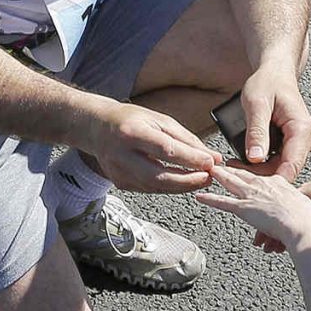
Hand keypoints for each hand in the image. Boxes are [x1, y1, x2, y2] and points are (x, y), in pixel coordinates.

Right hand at [84, 103, 218, 193]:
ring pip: (156, 187)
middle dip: (188, 180)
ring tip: (199, 179)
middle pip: (159, 176)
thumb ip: (187, 140)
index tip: (211, 162)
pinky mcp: (120, 183)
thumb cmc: (130, 120)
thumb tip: (212, 157)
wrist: (97, 127)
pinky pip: (149, 189)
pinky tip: (181, 181)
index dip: (191, 159)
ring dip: (182, 186)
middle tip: (208, 177)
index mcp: (131, 132)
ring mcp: (118, 172)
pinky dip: (168, 187)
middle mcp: (121, 154)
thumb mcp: (160, 120)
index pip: (166, 150)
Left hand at [196, 162, 310, 249]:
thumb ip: (296, 211)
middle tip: (220, 164)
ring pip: (231, 182)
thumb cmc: (310, 220)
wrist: (305, 225)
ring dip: (218, 176)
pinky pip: (223, 202)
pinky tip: (199, 197)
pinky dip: (210, 199)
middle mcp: (264, 185)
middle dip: (231, 168)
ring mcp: (253, 196)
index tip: (246, 169)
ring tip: (208, 171)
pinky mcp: (244, 208)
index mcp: (280, 183)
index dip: (252, 172)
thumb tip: (295, 221)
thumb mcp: (305, 209)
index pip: (262, 176)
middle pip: (244, 174)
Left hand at [234, 61, 310, 173]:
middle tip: (232, 169)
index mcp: (302, 129)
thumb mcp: (256, 105)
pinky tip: (242, 160)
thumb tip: (255, 158)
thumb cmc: (267, 83)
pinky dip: (260, 162)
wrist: (274, 72)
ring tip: (233, 164)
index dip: (272, 179)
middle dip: (260, 174)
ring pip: (280, 167)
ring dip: (258, 169)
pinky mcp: (289, 142)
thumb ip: (257, 131)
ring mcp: (298, 142)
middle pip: (285, 169)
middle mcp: (305, 138)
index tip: (249, 184)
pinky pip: (276, 159)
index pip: (292, 165)